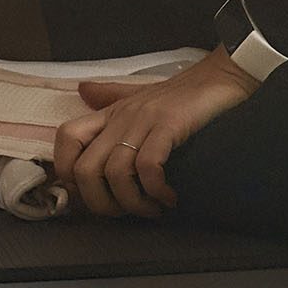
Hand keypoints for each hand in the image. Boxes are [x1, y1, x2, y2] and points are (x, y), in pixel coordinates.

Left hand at [53, 53, 261, 219]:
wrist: (221, 76)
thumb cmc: (182, 93)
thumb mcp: (140, 95)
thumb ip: (111, 95)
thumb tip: (83, 91)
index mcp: (109, 113)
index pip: (65, 139)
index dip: (69, 174)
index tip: (96, 193)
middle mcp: (120, 117)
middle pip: (84, 169)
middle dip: (101, 203)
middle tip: (127, 212)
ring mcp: (143, 120)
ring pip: (114, 173)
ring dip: (133, 203)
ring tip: (153, 208)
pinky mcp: (169, 124)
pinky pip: (147, 166)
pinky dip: (156, 190)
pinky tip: (170, 196)